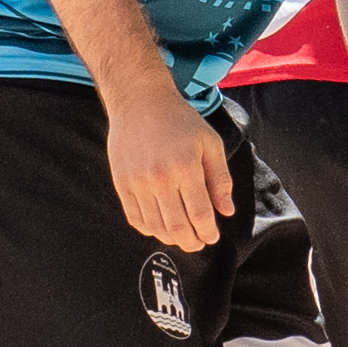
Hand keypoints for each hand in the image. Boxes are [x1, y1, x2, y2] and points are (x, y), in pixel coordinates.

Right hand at [103, 84, 230, 252]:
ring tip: (182, 238)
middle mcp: (160, 179)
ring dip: (170, 238)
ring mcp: (137, 183)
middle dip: (191, 241)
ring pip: (155, 226)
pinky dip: (149, 229)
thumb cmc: (181, 121)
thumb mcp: (210, 144)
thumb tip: (226, 211)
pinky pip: (135, 217)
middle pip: (177, 226)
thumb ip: (220, 179)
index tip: (212, 237)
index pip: (199, 214)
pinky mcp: (121, 183)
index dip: (208, 231)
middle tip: (199, 244)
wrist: (140, 102)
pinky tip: (160, 228)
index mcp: (186, 168)